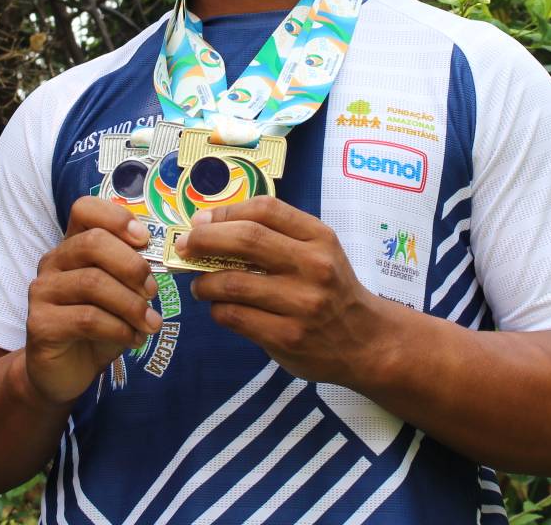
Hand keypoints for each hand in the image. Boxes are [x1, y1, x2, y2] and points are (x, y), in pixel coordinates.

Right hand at [24, 196, 161, 404]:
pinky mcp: (40, 323)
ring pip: (93, 282)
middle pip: (93, 243)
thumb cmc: (99, 326)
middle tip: (154, 291)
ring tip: (151, 323)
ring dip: (132, 304)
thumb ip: (133, 273)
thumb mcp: (121, 294)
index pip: (84, 209)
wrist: (65, 371)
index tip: (145, 241)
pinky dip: (119, 329)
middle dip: (133, 266)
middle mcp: (53, 262)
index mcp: (73, 245)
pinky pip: (87, 318)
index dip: (117, 217)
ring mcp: (42, 291)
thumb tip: (160, 262)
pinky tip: (133, 339)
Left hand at [176, 196, 391, 386]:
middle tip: (184, 245)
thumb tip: (210, 225)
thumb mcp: (319, 251)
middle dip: (204, 239)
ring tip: (200, 284)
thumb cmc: (332, 289)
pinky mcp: (287, 337)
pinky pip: (234, 316)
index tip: (201, 220)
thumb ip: (277, 235)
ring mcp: (301, 304)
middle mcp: (314, 267)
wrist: (366, 341)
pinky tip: (219, 307)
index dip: (226, 211)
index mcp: (319, 237)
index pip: (266, 209)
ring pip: (232, 283)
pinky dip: (217, 309)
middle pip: (245, 240)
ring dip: (204, 282)